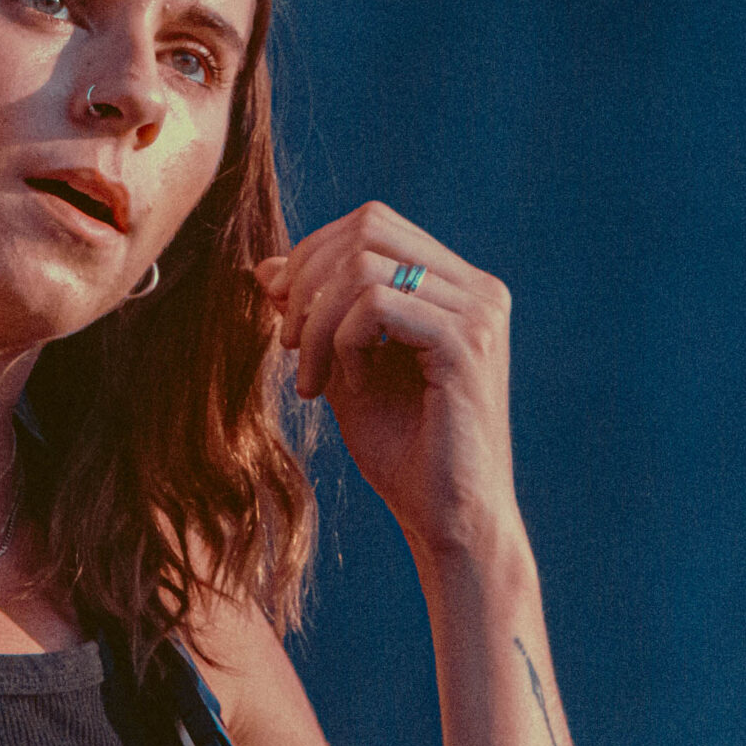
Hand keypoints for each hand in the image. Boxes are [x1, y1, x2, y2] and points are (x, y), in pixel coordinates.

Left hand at [254, 202, 521, 566]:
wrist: (448, 521)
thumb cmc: (403, 451)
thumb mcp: (342, 367)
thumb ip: (314, 314)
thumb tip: (266, 265)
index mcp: (457, 285)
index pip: (372, 225)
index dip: (313, 255)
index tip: (283, 314)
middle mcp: (477, 289)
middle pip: (368, 228)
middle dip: (308, 280)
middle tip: (288, 344)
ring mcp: (478, 313)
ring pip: (364, 268)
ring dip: (317, 321)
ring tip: (310, 377)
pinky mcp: (466, 344)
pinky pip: (378, 306)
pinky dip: (341, 342)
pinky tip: (343, 387)